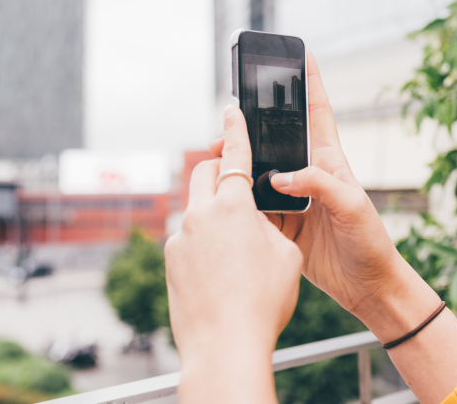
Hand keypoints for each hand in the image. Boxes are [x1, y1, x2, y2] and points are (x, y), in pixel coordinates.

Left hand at [166, 105, 301, 402]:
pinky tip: (221, 269)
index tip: (231, 110)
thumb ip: (271, 224)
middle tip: (236, 175)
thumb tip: (256, 220)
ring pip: (195, 208)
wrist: (225, 347)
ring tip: (236, 241)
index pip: (236, 155)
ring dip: (213, 211)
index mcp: (234, 206)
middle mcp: (200, 215)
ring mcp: (181, 238)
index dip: (236, 129)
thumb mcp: (286, 255)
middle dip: (219, 167)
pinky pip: (188, 238)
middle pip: (205, 173)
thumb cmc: (263, 302)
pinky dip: (204, 242)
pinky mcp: (170, 261)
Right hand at [209, 52, 435, 341]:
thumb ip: (318, 185)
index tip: (303, 53)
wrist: (368, 287)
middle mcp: (310, 175)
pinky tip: (225, 194)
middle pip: (278, 140)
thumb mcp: (352, 206)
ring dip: (241, 164)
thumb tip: (280, 177)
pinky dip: (240, 199)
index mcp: (330, 161)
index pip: (319, 113)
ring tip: (216, 156)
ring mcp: (295, 200)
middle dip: (254, 126)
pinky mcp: (283, 225)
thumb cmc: (370, 241)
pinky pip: (255, 206)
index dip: (311, 83)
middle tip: (229, 119)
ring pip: (260, 173)